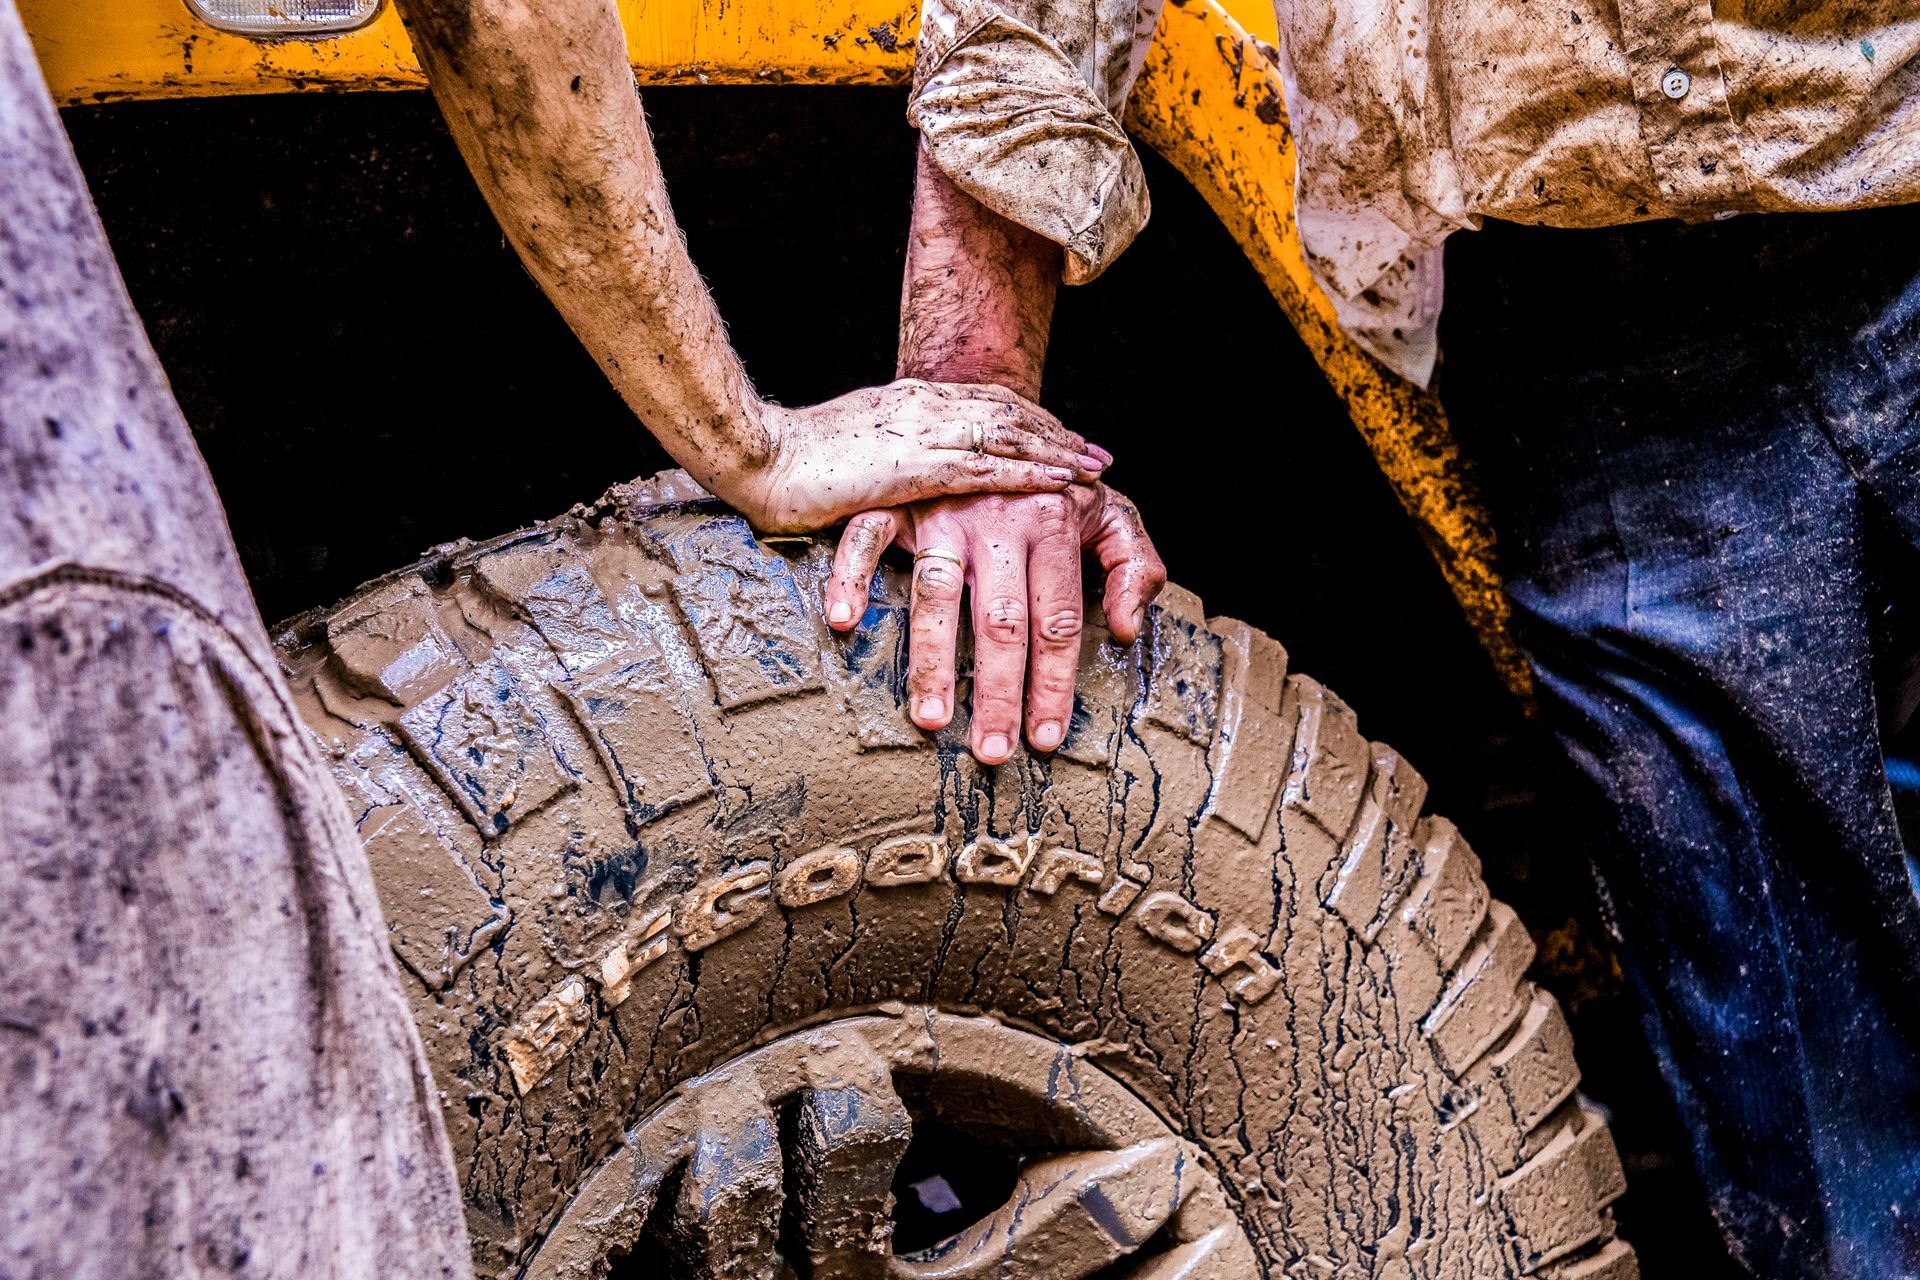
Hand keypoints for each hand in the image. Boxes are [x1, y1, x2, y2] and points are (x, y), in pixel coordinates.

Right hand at [717, 380, 1109, 533]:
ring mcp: (920, 431)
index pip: (983, 402)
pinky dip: (1031, 473)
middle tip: (1096, 452)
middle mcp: (921, 405)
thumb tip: (900, 467)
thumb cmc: (788, 459)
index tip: (1061, 435)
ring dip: (1056, 451)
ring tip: (1093, 467)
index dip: (1028, 419)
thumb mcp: (847, 446)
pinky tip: (1060, 483)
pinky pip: (988, 466)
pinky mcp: (913, 464)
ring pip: (1008, 433)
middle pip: (1007, 412)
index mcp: (905, 400)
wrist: (754, 455)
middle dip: (1055, 433)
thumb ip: (881, 449)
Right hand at [824, 485, 1165, 763]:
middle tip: (993, 752)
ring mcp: (942, 509)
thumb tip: (1125, 631)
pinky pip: (868, 538)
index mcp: (1053, 523)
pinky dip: (852, 577)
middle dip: (999, 692)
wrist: (988, 403)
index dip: (1053, 682)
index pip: (1058, 619)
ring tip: (932, 720)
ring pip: (937, 593)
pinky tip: (847, 622)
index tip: (1045, 736)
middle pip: (1001, 620)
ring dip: (933, 661)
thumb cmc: (1051, 480)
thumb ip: (1134, 567)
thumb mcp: (1110, 511)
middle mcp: (998, 518)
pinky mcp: (896, 499)